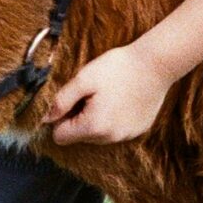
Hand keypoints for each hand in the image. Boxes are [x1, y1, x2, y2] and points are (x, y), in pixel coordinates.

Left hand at [44, 44, 177, 144]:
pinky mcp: (138, 130)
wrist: (156, 64)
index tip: (72, 100)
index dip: (61, 117)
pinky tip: (122, 98)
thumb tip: (46, 119)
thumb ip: (61, 101)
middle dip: (79, 117)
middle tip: (92, 94)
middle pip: (79, 136)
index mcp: (93, 127)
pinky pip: (116, 130)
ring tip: (109, 95)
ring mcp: (126, 136)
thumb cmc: (118, 68)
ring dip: (97, 118)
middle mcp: (110, 138)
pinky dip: (114, 118)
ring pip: (98, 134)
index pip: (60, 136)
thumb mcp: (83, 79)